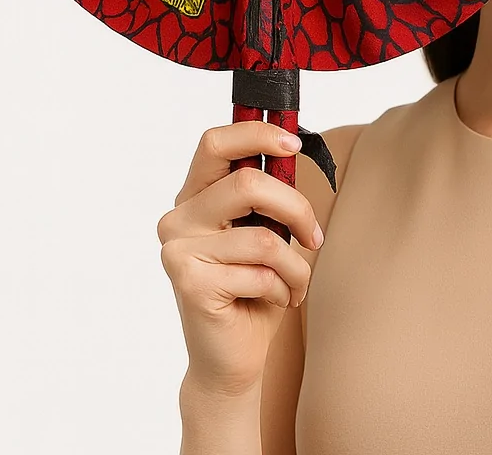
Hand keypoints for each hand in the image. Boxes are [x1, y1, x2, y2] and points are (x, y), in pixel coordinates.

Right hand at [157, 121, 324, 395]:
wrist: (233, 357)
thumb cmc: (253, 286)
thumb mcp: (264, 229)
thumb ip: (266, 194)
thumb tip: (289, 149)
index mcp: (195, 195)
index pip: (215, 142)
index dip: (257, 133)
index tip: (293, 144)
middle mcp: (178, 217)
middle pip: (247, 185)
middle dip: (296, 208)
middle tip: (313, 236)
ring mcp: (178, 250)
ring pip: (264, 237)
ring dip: (296, 265)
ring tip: (294, 281)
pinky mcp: (190, 283)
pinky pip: (260, 273)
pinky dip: (284, 288)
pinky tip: (275, 300)